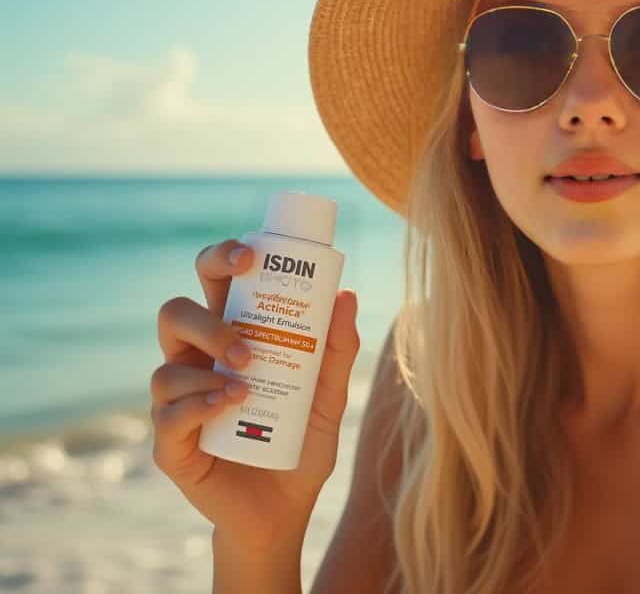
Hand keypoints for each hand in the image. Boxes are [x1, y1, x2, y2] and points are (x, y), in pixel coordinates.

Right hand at [149, 239, 359, 547]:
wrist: (286, 512)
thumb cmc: (301, 443)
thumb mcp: (330, 397)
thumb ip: (339, 351)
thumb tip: (346, 296)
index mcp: (230, 338)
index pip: (213, 283)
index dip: (220, 258)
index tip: (250, 255)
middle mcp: (197, 364)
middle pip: (174, 314)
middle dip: (206, 318)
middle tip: (244, 339)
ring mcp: (178, 403)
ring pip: (165, 366)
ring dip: (207, 365)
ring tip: (247, 382)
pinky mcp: (171, 446)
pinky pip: (168, 415)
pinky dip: (198, 405)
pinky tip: (228, 405)